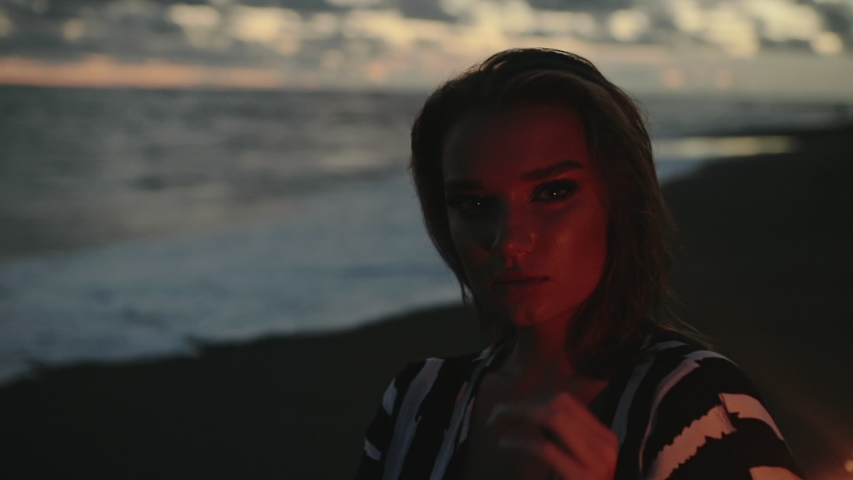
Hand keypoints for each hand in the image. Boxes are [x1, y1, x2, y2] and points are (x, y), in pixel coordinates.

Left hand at [487, 392, 617, 479]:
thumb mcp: (578, 464)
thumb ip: (563, 442)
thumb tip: (528, 417)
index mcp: (604, 438)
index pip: (565, 401)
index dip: (532, 399)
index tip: (511, 409)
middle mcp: (604, 444)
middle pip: (556, 405)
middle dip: (522, 405)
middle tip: (497, 415)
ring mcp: (596, 461)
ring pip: (552, 418)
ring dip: (519, 416)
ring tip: (498, 425)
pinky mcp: (581, 477)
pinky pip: (544, 447)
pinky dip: (519, 440)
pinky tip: (505, 443)